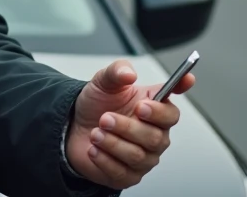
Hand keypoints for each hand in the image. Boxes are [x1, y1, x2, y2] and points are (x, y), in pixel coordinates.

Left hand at [65, 59, 194, 189]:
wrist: (74, 125)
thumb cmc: (97, 104)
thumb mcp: (104, 81)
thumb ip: (117, 71)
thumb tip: (129, 74)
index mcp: (154, 110)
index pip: (171, 114)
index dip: (159, 111)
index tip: (141, 106)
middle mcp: (155, 135)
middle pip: (155, 138)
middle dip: (126, 127)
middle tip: (105, 118)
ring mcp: (144, 158)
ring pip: (137, 156)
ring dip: (112, 142)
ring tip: (96, 132)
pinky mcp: (128, 176)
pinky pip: (121, 172)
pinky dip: (104, 159)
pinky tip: (94, 148)